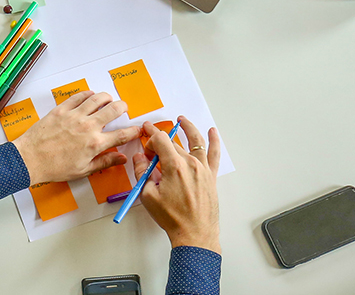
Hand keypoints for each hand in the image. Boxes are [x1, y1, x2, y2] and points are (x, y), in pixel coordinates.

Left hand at [12, 91, 141, 183]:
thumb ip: (104, 162)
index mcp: (94, 144)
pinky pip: (79, 96)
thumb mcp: (83, 170)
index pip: (121, 135)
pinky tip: (90, 95)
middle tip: (124, 108)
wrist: (31, 159)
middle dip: (123, 107)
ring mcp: (74, 116)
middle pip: (113, 110)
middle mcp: (87, 127)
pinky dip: (87, 94)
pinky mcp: (62, 109)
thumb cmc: (54, 167)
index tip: (137, 129)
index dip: (133, 131)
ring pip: (97, 99)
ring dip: (107, 97)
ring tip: (109, 99)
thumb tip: (121, 159)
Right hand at [133, 117, 220, 253]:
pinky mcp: (211, 177)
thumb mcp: (148, 196)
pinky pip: (214, 154)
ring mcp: (203, 169)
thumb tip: (139, 159)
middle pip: (174, 141)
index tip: (145, 141)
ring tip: (182, 120)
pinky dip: (214, 141)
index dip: (150, 139)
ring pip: (195, 141)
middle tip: (152, 138)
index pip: (160, 140)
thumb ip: (142, 173)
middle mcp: (191, 164)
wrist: (194, 234)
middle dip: (160, 138)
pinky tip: (213, 132)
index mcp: (174, 166)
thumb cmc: (173, 218)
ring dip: (188, 128)